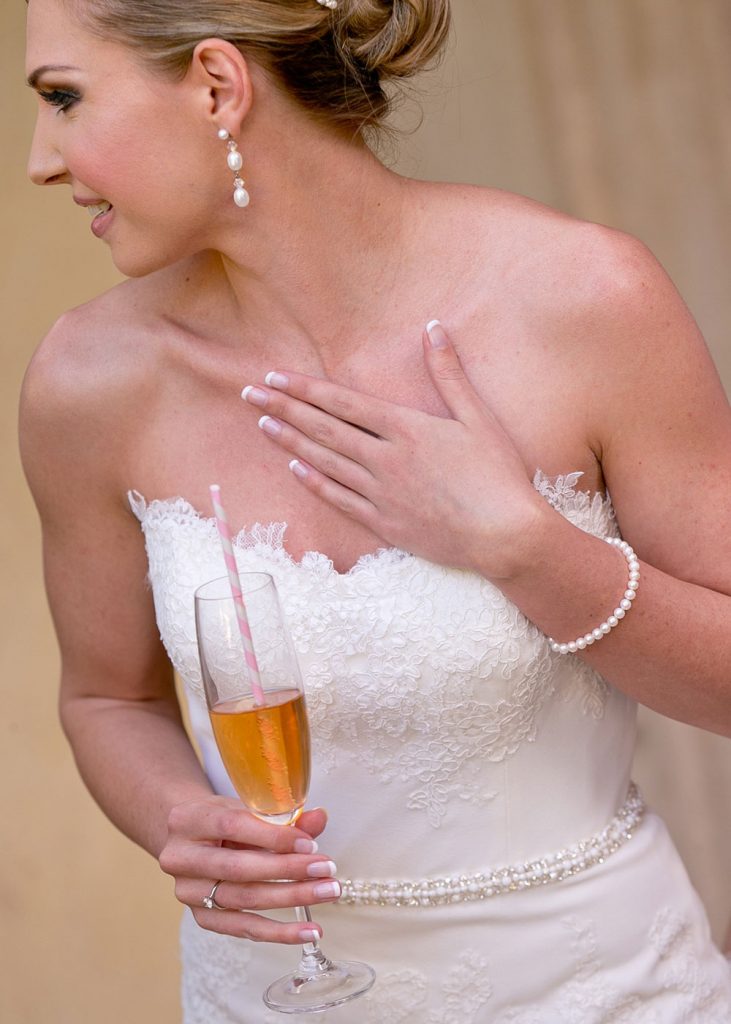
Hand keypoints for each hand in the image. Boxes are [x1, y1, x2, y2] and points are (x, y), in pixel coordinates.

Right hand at [159, 797, 338, 943]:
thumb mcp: (246, 807)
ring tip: (327, 893)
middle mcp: (181, 858)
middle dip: (288, 870)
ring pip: (244, 900)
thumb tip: (319, 819)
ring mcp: (188, 892)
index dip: (273, 837)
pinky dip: (279, 932)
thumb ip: (281, 815)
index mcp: (188, 819)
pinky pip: (243, 928)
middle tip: (327, 870)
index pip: (233, 826)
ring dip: (291, 898)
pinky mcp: (202, 918)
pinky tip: (308, 931)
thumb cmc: (223, 819)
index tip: (310, 845)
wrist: (191, 839)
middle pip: (238, 868)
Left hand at [242, 321, 546, 578]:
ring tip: (262, 425)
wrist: (504, 535)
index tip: (275, 377)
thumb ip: (449, 373)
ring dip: (290, 442)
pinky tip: (296, 469)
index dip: (305, 389)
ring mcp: (380, 494)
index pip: (343, 403)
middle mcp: (384, 459)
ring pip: (324, 462)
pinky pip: (340, 499)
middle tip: (248, 394)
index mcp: (406, 429)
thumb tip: (433, 327)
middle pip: (323, 429)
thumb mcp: (478, 417)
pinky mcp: (383, 524)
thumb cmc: (497, 474)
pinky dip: (315, 483)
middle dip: (283, 408)